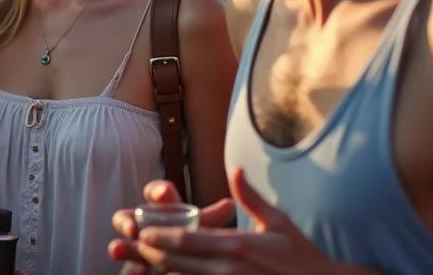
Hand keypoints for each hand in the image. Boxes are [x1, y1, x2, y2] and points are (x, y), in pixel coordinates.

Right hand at [108, 179, 234, 269]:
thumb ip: (211, 219)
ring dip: (120, 247)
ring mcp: (135, 250)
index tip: (164, 194)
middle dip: (125, 221)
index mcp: (162, 211)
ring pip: (123, 247)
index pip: (155, 195)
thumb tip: (231, 204)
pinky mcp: (135, 269)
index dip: (156, 192)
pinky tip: (140, 270)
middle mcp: (143, 228)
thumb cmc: (193, 244)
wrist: (187, 263)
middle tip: (132, 227)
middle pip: (127, 218)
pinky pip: (129, 270)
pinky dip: (132, 270)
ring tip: (118, 250)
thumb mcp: (202, 230)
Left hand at [111, 168, 340, 274]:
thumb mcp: (278, 223)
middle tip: (131, 247)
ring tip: (141, 265)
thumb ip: (251, 197)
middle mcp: (230, 270)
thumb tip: (235, 169)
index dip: (161, 237)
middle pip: (179, 263)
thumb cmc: (301, 257)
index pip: (189, 240)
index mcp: (238, 246)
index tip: (142, 231)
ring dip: (161, 272)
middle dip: (151, 255)